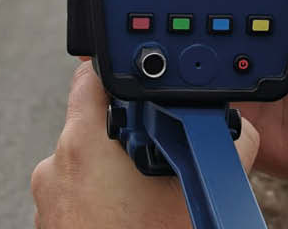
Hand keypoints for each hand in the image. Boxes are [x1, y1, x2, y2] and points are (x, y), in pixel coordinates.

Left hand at [31, 61, 260, 228]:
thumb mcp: (196, 193)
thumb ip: (221, 149)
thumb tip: (237, 131)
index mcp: (84, 142)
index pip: (92, 77)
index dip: (123, 73)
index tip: (146, 83)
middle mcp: (56, 165)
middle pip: (97, 124)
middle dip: (133, 135)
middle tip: (166, 157)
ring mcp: (49, 198)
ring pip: (90, 165)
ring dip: (119, 174)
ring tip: (152, 200)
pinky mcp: (52, 223)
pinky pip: (80, 197)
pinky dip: (104, 202)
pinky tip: (134, 220)